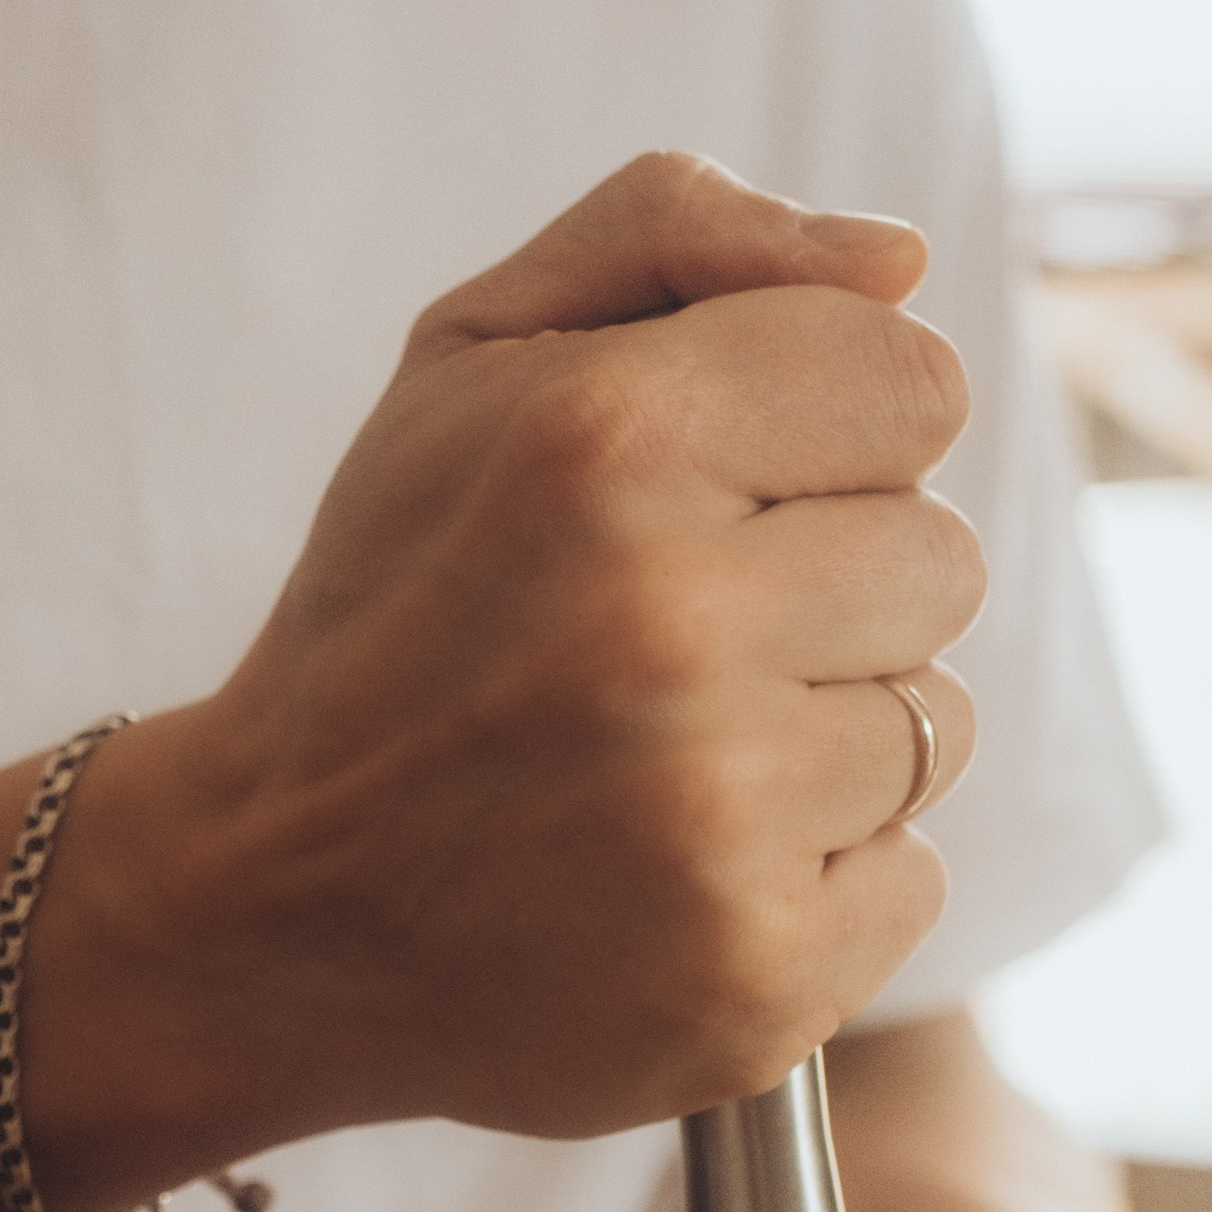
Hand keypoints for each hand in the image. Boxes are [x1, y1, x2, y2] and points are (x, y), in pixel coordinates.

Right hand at [22, 151, 983, 1196]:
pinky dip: (818, 884)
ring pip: (934, 726)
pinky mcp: (753, 975)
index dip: (827, 440)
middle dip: (829, 593)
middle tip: (672, 649)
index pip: (914, 384)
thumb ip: (676, 236)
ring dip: (827, 742)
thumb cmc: (394, 607)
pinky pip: (911, 883)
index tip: (722, 501)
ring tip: (670, 766)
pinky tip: (682, 876)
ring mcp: (715, 817)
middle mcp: (667, 624)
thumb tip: (899, 264)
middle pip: (940, 559)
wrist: (270, 903)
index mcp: (608, 439)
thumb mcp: (470, 360)